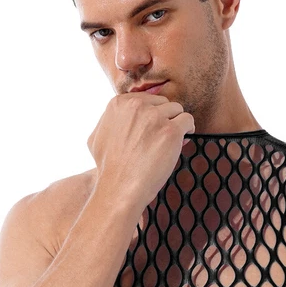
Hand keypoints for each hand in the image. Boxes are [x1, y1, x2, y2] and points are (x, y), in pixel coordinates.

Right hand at [86, 90, 194, 211]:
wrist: (119, 188)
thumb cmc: (108, 168)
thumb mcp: (97, 137)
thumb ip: (109, 121)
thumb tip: (122, 117)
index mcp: (119, 103)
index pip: (146, 99)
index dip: (152, 114)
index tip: (153, 129)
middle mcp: (137, 106)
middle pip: (163, 102)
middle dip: (165, 117)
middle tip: (162, 137)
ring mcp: (154, 117)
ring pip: (177, 109)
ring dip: (176, 123)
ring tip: (172, 141)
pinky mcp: (170, 131)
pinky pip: (187, 120)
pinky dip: (188, 129)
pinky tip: (184, 139)